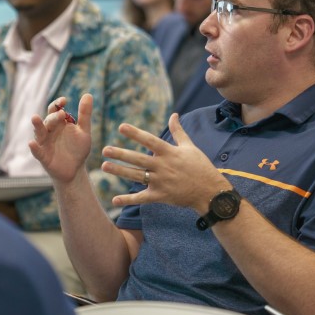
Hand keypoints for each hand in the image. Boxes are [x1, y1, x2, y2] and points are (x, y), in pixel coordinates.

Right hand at [29, 94, 92, 184]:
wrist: (75, 171)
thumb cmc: (77, 149)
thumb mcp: (84, 131)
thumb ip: (85, 114)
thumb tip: (88, 94)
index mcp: (59, 124)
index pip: (55, 110)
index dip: (58, 104)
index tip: (64, 100)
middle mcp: (50, 131)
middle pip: (49, 120)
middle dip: (54, 117)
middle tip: (61, 114)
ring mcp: (45, 144)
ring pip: (39, 133)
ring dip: (37, 125)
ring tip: (35, 117)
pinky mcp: (43, 157)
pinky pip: (37, 151)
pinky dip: (34, 147)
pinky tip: (32, 143)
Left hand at [102, 113, 230, 209]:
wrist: (209, 192)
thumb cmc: (200, 166)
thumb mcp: (190, 147)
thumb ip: (178, 131)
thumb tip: (173, 114)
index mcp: (169, 152)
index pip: (149, 140)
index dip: (135, 133)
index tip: (121, 127)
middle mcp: (163, 166)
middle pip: (138, 159)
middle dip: (121, 154)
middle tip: (105, 150)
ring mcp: (161, 182)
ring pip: (136, 176)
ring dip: (119, 171)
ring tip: (104, 166)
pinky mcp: (160, 196)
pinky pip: (142, 198)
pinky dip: (128, 200)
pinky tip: (114, 200)